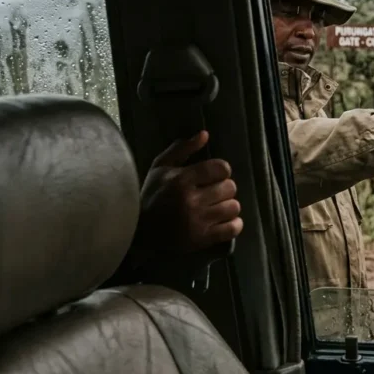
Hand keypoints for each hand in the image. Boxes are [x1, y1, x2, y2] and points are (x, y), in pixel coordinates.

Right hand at [135, 131, 242, 255]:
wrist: (139, 231)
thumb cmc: (152, 195)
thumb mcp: (161, 167)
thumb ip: (183, 149)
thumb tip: (205, 134)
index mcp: (181, 180)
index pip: (221, 168)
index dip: (220, 170)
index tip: (213, 175)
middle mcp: (191, 201)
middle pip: (230, 187)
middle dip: (223, 188)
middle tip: (213, 192)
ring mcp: (198, 222)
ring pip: (234, 207)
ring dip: (228, 206)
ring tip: (216, 206)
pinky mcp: (202, 239)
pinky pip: (233, 229)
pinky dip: (234, 224)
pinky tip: (224, 220)